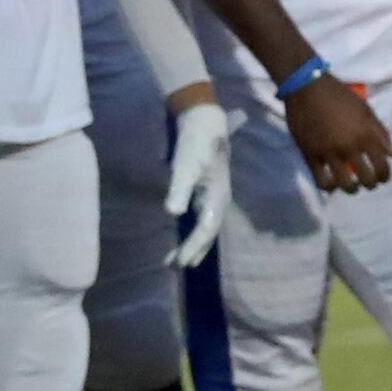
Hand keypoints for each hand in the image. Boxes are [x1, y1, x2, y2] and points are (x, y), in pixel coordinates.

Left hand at [162, 100, 232, 263]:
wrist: (205, 124)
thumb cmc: (195, 144)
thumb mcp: (185, 165)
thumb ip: (179, 189)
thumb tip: (172, 212)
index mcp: (217, 197)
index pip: (206, 230)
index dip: (193, 247)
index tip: (179, 262)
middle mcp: (219, 201)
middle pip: (209, 233)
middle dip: (194, 251)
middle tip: (176, 266)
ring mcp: (214, 198)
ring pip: (206, 228)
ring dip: (193, 245)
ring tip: (177, 260)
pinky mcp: (207, 194)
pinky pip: (202, 221)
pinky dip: (193, 233)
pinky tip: (182, 237)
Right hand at [284, 74, 391, 195]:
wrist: (308, 88)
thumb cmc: (340, 96)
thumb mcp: (366, 110)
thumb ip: (381, 133)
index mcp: (365, 135)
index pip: (382, 166)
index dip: (385, 176)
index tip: (383, 178)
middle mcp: (349, 147)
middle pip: (366, 179)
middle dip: (370, 184)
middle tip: (368, 182)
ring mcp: (328, 153)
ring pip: (344, 184)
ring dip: (351, 189)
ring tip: (351, 186)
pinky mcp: (310, 155)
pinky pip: (321, 181)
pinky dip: (329, 187)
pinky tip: (332, 184)